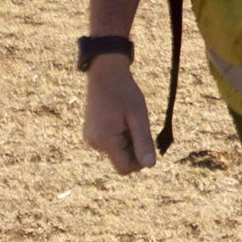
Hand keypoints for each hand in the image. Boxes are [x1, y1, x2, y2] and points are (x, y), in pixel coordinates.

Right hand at [83, 56, 155, 174]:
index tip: (149, 143)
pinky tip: (122, 118)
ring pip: (117, 152)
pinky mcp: (91, 133)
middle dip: (135, 149)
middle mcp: (94, 143)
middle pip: (121, 160)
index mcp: (105, 140)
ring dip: (128, 141)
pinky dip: (120, 136)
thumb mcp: (139, 116)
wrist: (105, 74)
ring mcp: (91, 138)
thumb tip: (150, 166)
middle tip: (139, 125)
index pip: (124, 168)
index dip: (140, 161)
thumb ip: (143, 142)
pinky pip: (110, 143)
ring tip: (129, 119)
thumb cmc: (125, 93)